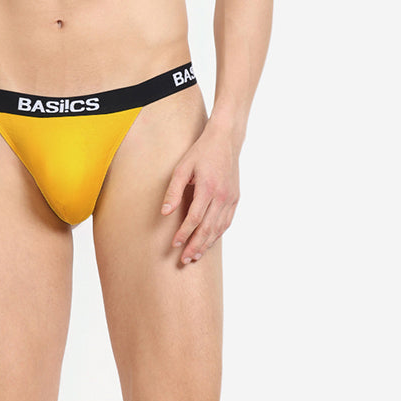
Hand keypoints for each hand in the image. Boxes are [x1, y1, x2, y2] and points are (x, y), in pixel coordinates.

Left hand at [160, 125, 239, 263]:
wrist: (225, 140)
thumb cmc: (201, 153)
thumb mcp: (182, 168)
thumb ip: (173, 191)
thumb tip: (165, 213)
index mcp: (207, 188)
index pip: (194, 219)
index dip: (184, 234)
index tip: (175, 245)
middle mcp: (222, 196)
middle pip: (208, 228)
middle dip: (195, 245)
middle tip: (185, 259)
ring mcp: (231, 198)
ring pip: (219, 228)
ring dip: (207, 244)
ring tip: (196, 255)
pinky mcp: (235, 198)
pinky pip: (227, 222)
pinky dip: (218, 234)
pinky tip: (210, 242)